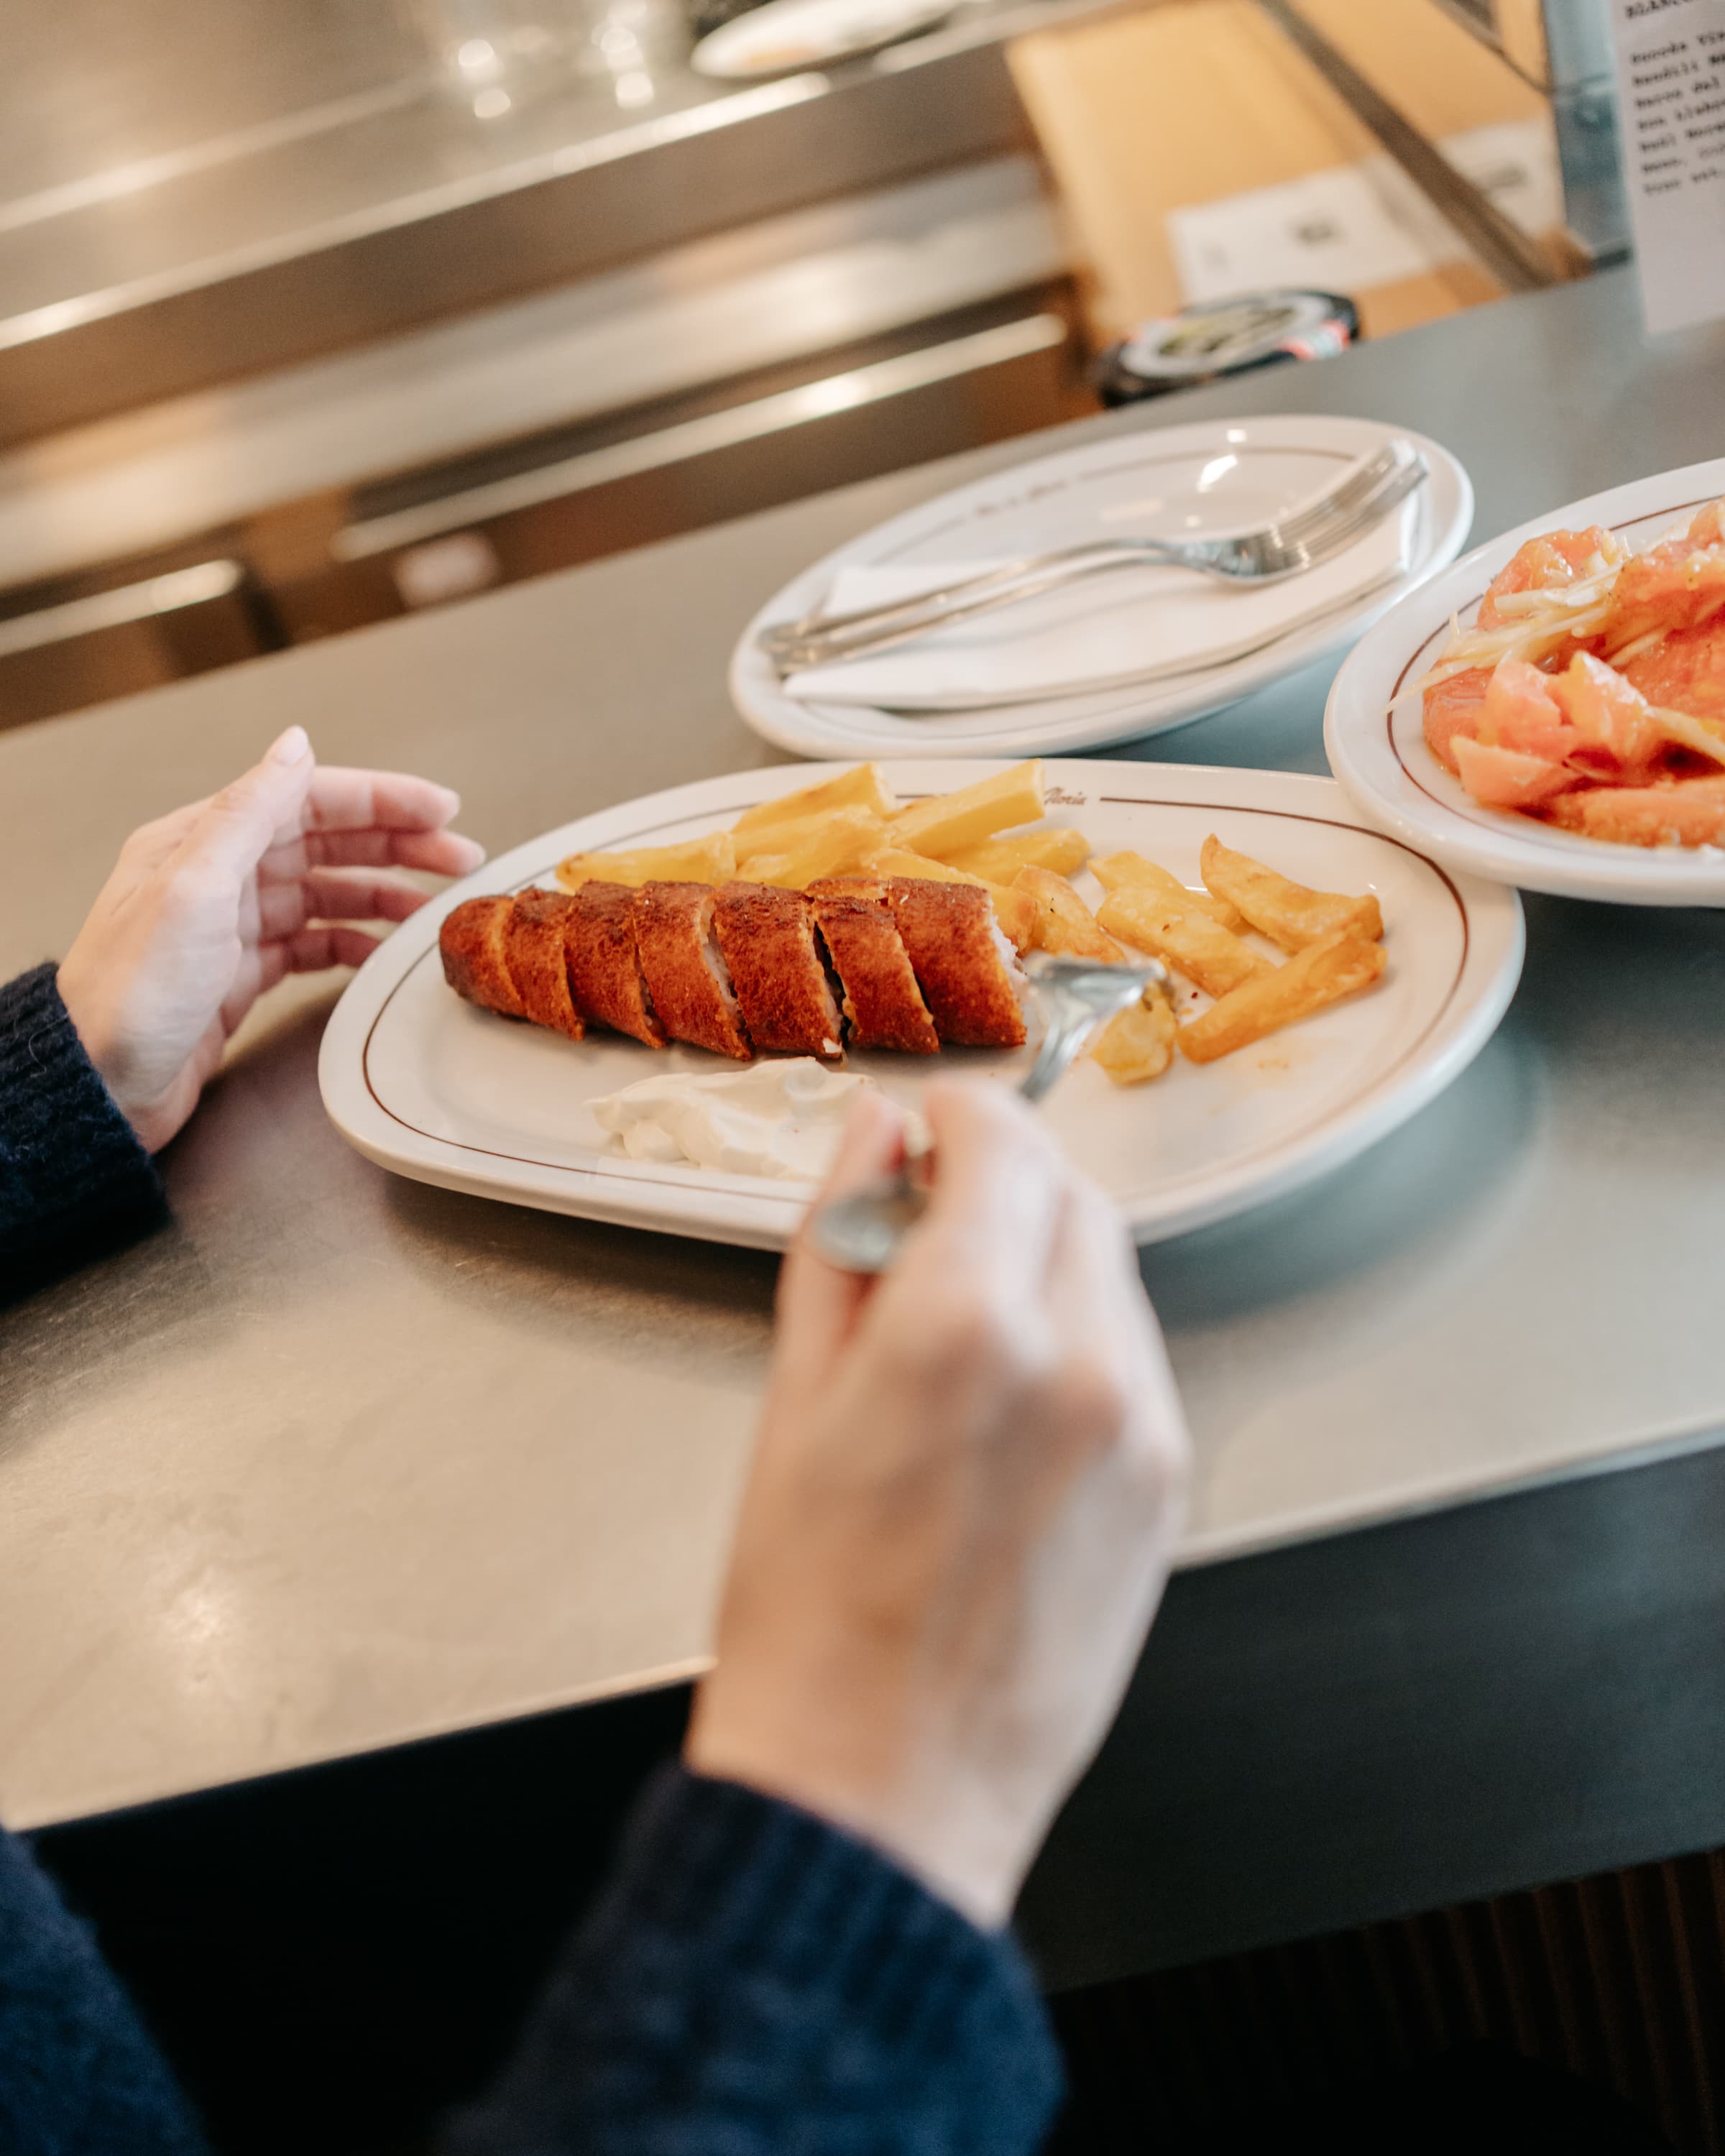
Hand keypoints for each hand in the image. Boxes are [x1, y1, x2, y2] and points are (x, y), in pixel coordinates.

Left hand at [57, 725, 483, 1151]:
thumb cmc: (131, 992)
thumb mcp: (194, 886)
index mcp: (201, 841)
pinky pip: (311, 946)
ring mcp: (230, 929)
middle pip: (325, 844)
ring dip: (383, 895)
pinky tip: (380, 951)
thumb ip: (249, 811)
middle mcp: (217, 877)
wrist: (101, 1085)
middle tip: (459, 857)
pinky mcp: (240, 978)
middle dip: (398, 845)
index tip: (440, 808)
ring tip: (433, 907)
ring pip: (325, 895)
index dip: (380, 800)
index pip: (307, 800)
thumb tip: (295, 745)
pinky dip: (352, 944)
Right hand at [686, 1080, 1189, 1927]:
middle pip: (1071, 1196)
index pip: (1002, 1142)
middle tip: (927, 1217)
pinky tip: (1005, 1404)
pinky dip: (1078, 1340)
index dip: (958, 1114)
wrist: (881, 1790)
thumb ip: (842, 1242)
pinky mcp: (1165, 1489)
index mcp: (964, 1330)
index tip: (930, 1123)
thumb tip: (872, 1141)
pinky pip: (1132, 1361)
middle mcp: (1076, 1366)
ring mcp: (1137, 1430)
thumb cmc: (813, 1621)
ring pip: (1111, 1275)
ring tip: (956, 1333)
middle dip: (1003, 1181)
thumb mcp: (794, 1400)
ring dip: (1042, 1260)